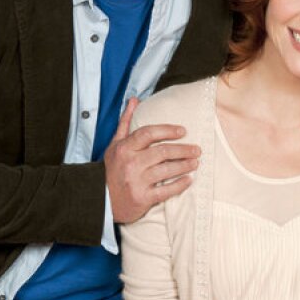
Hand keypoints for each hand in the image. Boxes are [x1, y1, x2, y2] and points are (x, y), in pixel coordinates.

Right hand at [104, 98, 200, 223]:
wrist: (103, 199)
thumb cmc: (113, 169)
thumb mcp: (115, 144)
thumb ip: (126, 122)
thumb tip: (134, 100)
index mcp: (124, 148)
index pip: (148, 134)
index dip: (167, 130)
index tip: (183, 131)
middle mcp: (130, 163)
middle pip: (162, 152)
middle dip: (183, 150)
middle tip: (197, 149)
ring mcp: (136, 182)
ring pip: (166, 170)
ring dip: (184, 166)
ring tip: (195, 162)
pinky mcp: (142, 198)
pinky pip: (165, 191)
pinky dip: (179, 185)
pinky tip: (189, 180)